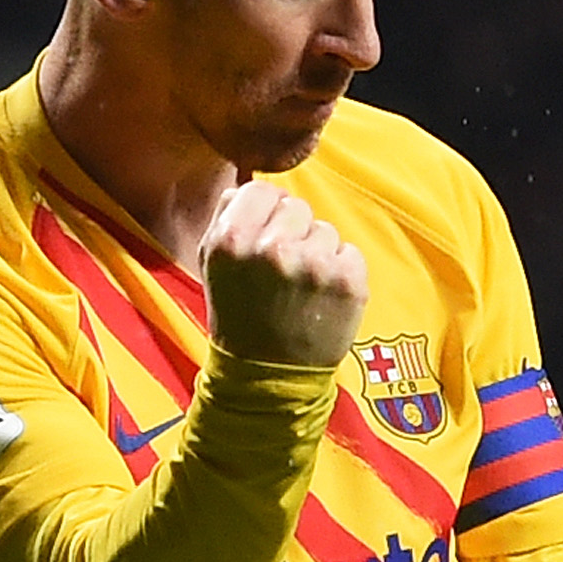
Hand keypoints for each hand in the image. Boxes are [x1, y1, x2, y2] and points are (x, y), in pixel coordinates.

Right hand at [198, 181, 367, 367]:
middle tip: (282, 272)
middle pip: (297, 207)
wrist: (268, 377)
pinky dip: (342, 272)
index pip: (262, 190)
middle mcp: (273, 247)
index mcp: (232, 239)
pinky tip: (323, 297)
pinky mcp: (349, 280)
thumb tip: (247, 184)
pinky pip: (350, 252)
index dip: (266, 211)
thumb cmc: (239, 315)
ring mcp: (314, 264)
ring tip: (301, 288)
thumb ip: (227, 218)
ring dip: (317, 253)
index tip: (266, 236)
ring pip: (325, 230)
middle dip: (292, 233)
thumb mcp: (212, 266)